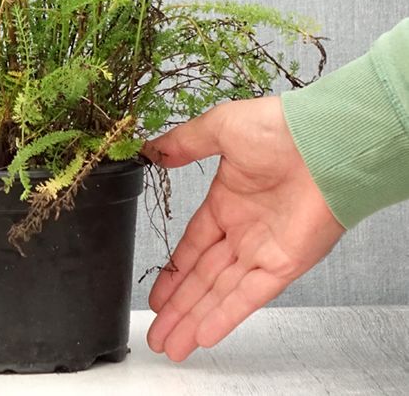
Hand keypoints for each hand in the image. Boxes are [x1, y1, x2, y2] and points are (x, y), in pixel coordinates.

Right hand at [140, 95, 345, 361]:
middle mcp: (243, 231)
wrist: (322, 141)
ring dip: (194, 319)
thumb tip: (151, 150)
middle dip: (178, 306)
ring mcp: (262, 250)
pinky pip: (247, 296)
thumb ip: (183, 143)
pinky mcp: (282, 264)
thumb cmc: (277, 129)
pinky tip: (202, 334)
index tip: (158, 293)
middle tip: (158, 332)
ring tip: (170, 344)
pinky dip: (225, 316)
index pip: (194, 246)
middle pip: (202, 278)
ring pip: (219, 293)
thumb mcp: (218, 128)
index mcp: (227, 202)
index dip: (174, 271)